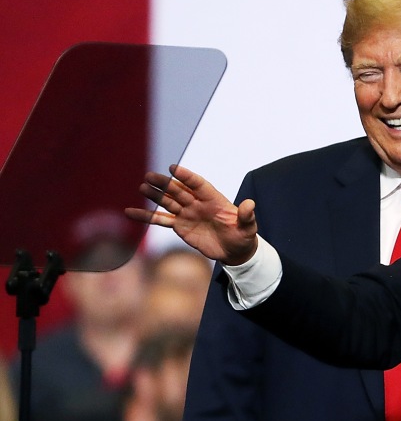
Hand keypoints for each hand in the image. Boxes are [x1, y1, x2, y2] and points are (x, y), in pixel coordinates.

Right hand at [125, 165, 258, 265]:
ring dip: (155, 195)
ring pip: (168, 202)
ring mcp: (187, 214)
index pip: (198, 184)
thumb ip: (246, 216)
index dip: (187, 177)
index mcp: (214, 200)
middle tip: (150, 176)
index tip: (174, 168)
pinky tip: (130, 212)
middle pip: (179, 191)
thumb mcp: (248, 228)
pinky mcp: (179, 226)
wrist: (235, 252)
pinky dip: (146, 216)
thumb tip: (250, 204)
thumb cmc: (243, 237)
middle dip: (165, 184)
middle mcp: (198, 204)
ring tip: (142, 187)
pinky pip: (160, 220)